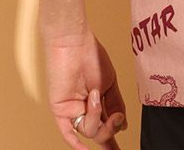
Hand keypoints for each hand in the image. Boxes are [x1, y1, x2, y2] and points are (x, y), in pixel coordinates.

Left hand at [41, 26, 128, 148]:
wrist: (75, 43)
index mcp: (98, 103)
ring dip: (96, 116)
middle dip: (110, 127)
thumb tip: (123, 125)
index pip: (106, 127)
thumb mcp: (110, 83)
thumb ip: (115, 104)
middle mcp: (85, 110)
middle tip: (116, 116)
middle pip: (100, 133)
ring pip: (89, 130)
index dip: (113, 141)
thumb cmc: (91, 56)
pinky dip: (75, 144)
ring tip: (95, 96)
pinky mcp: (60, 110)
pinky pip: (67, 133)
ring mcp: (73, 111)